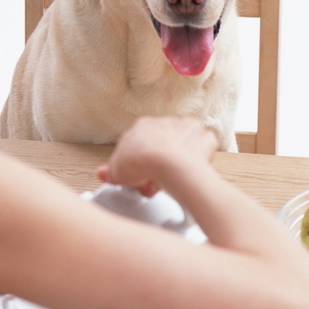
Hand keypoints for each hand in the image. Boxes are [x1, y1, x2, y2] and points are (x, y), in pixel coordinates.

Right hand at [97, 117, 218, 194]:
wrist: (164, 160)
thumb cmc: (141, 161)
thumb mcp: (116, 171)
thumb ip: (111, 171)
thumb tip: (105, 174)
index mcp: (142, 127)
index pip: (141, 146)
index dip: (141, 167)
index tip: (141, 180)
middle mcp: (164, 124)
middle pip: (163, 147)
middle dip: (159, 167)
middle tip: (155, 185)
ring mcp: (185, 129)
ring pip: (183, 147)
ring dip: (178, 163)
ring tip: (172, 183)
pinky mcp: (203, 137)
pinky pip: (204, 147)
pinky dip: (200, 159)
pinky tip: (191, 171)